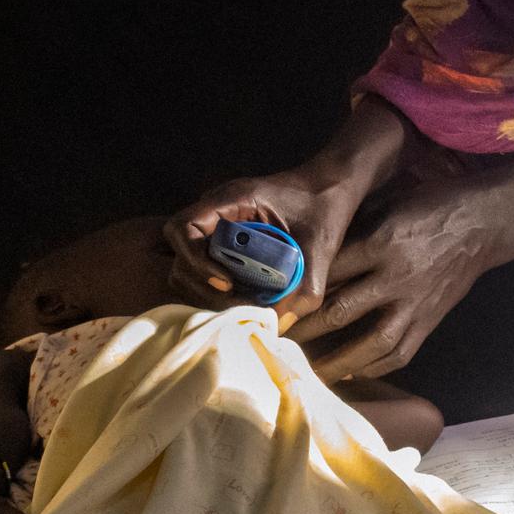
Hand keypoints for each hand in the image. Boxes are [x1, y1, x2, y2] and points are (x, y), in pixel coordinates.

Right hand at [164, 168, 366, 320]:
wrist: (331, 188)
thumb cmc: (324, 205)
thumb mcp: (320, 245)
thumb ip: (305, 286)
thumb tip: (280, 325)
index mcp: (231, 199)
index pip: (183, 228)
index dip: (195, 260)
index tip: (227, 282)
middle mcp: (216, 211)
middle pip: (181, 255)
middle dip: (204, 286)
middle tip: (239, 303)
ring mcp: (217, 227)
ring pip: (189, 267)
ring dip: (209, 291)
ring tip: (244, 304)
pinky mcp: (226, 242)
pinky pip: (208, 269)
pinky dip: (219, 289)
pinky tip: (246, 298)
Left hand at [289, 187, 497, 381]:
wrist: (482, 223)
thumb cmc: (429, 205)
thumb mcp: (387, 204)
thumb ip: (352, 229)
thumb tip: (310, 252)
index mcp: (382, 241)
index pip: (329, 271)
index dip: (297, 289)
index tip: (270, 303)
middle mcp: (396, 276)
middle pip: (341, 310)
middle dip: (304, 329)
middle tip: (275, 341)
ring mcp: (416, 302)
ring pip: (372, 342)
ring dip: (336, 361)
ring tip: (308, 373)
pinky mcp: (431, 320)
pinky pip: (401, 353)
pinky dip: (373, 367)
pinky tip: (351, 373)